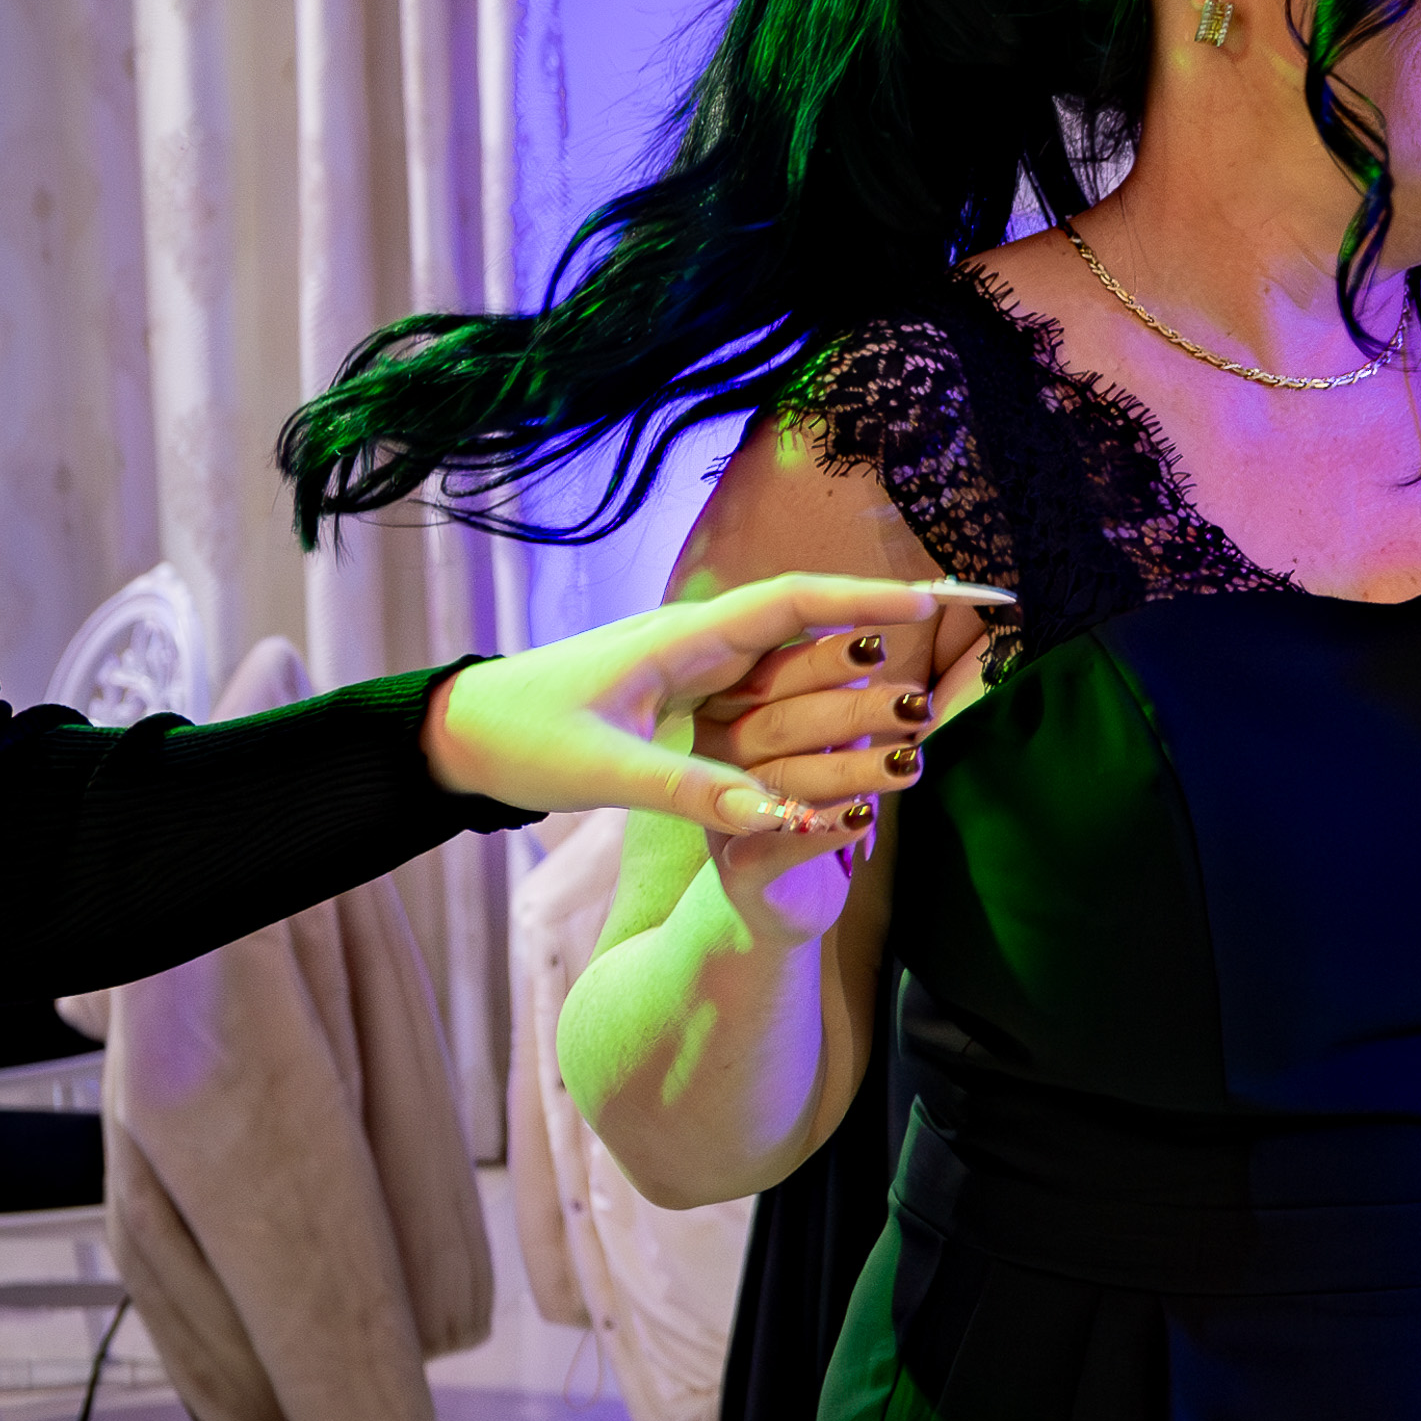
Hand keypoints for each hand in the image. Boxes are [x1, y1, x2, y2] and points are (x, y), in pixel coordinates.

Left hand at [422, 573, 973, 831]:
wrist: (466, 737)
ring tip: (914, 698)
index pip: (791, 602)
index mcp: (682, 640)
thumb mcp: (607, 771)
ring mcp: (696, 676)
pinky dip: (810, 719)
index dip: (863, 597)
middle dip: (877, 630)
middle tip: (953, 633)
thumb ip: (696, 794)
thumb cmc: (525, 738)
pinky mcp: (688, 706)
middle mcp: (698, 647)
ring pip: (792, 672)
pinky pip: (766, 708)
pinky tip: (851, 738)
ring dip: (849, 680)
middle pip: (808, 630)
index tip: (930, 600)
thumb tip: (783, 823)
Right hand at [687, 579, 1001, 942]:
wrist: (782, 900)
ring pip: (786, 781)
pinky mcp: (738, 867)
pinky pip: (779, 843)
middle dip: (854, 711)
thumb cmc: (811, 807)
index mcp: (729, 713)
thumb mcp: (829, 749)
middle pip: (782, 724)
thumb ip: (843, 710)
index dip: (826, 659)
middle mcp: (714, 758)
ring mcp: (721, 814)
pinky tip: (866, 816)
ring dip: (854, 769)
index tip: (880, 646)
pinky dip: (824, 829)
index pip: (773, 676)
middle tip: (915, 703)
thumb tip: (883, 649)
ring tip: (911, 761)